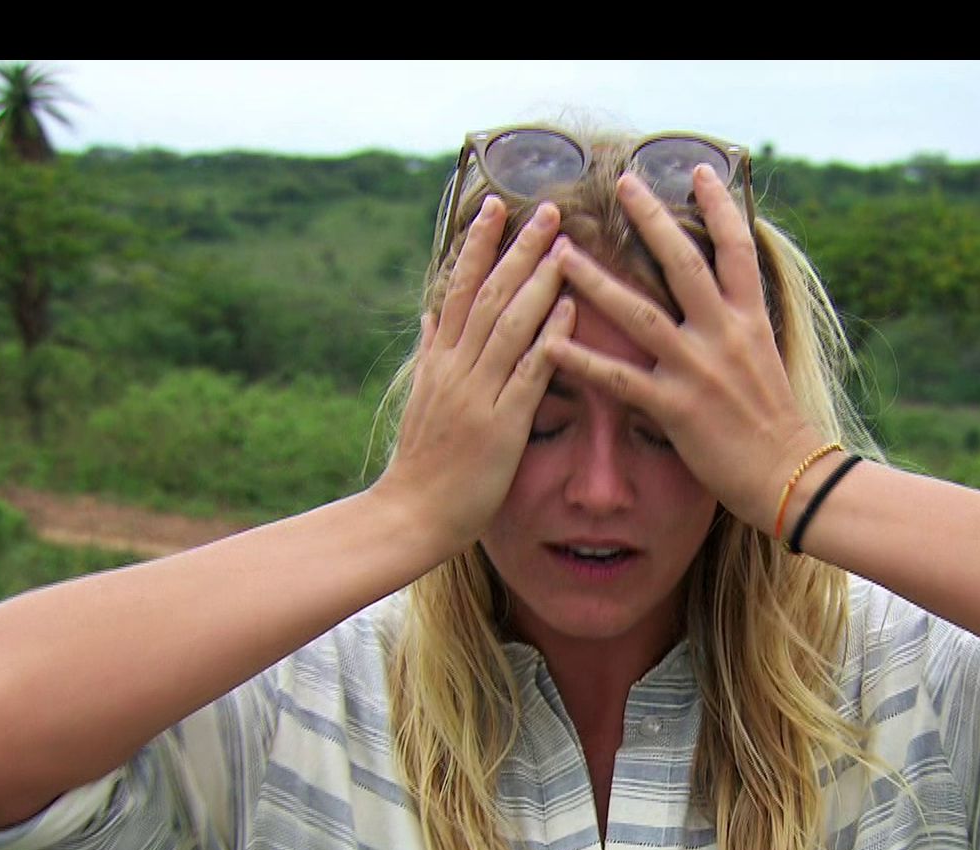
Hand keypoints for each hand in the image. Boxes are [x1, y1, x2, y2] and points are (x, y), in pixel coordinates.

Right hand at [372, 196, 575, 556]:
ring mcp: (478, 395)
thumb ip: (430, 352)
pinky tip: (568, 310)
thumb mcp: (419, 397)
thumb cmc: (421, 462)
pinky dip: (548, 339)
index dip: (479, 244)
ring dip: (539, 281)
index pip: (461, 288)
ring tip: (565, 245)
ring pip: (509, 325)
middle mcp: (456, 369)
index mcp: (439, 360)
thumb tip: (432, 312)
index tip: (497, 205)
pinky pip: (527, 373)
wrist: (410, 514)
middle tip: (548, 210)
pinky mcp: (500, 426)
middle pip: (489, 295)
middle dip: (519, 249)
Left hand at [545, 167, 828, 531]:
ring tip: (561, 254)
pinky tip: (550, 343)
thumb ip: (739, 326)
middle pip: (684, 263)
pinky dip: (583, 361)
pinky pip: (619, 379)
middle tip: (622, 184)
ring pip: (639, 312)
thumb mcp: (766, 359)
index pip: (737, 249)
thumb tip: (722, 299)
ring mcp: (698, 369)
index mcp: (750, 320)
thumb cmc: (776, 423)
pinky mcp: (676, 408)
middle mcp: (724, 335)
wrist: (789, 474)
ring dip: (596, 281)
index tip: (698, 171)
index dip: (719, 207)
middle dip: (652, 220)